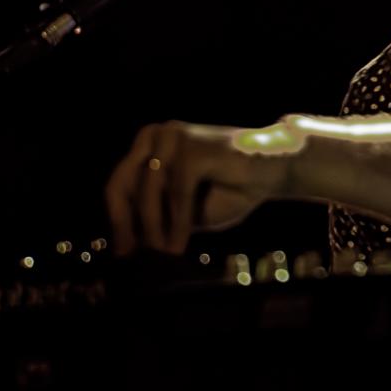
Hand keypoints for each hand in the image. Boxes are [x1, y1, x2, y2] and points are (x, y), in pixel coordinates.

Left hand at [104, 120, 290, 255]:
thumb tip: (131, 244)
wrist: (274, 169)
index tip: (122, 251)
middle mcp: (157, 135)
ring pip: (149, 191)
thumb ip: (159, 218)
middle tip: (133, 254)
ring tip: (164, 253)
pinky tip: (180, 245)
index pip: (119, 183)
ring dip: (154, 227)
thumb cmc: (230, 189)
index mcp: (149, 145)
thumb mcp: (185, 210)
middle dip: (126, 223)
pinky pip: (177, 192)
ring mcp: (174, 137)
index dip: (117, 219)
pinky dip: (177, 222)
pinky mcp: (193, 147)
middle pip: (123, 183)